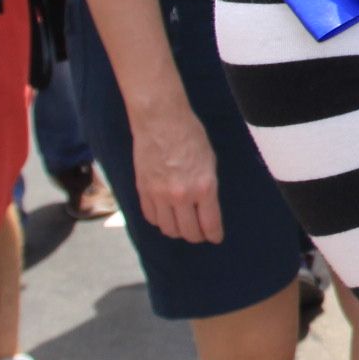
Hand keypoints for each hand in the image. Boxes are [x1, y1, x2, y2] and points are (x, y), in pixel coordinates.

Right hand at [133, 102, 222, 243]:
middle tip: (200, 234)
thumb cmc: (190, 136)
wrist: (161, 121)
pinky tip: (165, 216)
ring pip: (168, 228)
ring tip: (183, 227)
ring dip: (177, 231)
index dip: (214, 235)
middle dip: (197, 236)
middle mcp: (181, 195)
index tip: (215, 238)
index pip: (210, 223)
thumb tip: (206, 206)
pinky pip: (150, 217)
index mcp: (204, 187)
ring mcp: (159, 195)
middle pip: (188, 231)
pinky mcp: (142, 191)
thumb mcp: (210, 161)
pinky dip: (159, 221)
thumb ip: (208, 187)